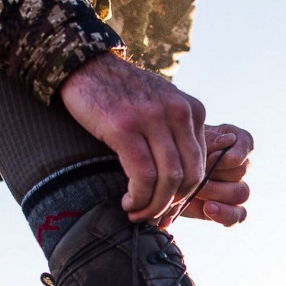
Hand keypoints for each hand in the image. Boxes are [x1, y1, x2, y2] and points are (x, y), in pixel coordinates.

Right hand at [59, 52, 206, 221]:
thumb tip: (177, 180)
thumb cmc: (119, 94)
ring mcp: (152, 119)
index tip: (166, 209)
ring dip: (154, 206)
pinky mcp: (125, 127)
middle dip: (172, 205)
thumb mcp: (159, 106)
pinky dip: (138, 197)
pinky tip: (127, 203)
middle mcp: (178, 113)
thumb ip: (173, 134)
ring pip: (169, 180)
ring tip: (137, 214)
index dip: (184, 196)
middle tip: (153, 218)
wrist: (84, 67)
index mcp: (192, 110)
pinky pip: (143, 175)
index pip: (201, 166)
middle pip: (190, 176)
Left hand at [162, 124, 253, 227]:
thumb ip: (206, 139)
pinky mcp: (225, 208)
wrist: (155, 178)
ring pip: (241, 192)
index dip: (232, 153)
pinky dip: (226, 214)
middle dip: (216, 174)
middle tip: (194, 176)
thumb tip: (228, 140)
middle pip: (241, 170)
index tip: (212, 157)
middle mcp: (236, 165)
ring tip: (195, 192)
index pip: (245, 143)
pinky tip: (208, 209)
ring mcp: (232, 187)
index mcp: (230, 141)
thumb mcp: (184, 139)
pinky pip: (238, 214)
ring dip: (216, 192)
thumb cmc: (170, 151)